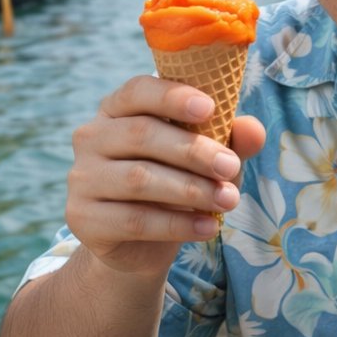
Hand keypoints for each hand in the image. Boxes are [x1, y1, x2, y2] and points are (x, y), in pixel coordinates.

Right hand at [66, 75, 265, 276]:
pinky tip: (207, 227)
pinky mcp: (82, 217)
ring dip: (190, 190)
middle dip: (193, 151)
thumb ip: (229, 140)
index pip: (138, 90)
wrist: (138, 246)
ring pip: (139, 179)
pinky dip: (176, 224)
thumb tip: (254, 129)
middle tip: (231, 167)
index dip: (172, 96)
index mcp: (117, 108)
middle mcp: (92, 136)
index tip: (210, 108)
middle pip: (142, 134)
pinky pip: (134, 219)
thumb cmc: (174, 185)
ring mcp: (82, 177)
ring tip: (228, 200)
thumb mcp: (206, 160)